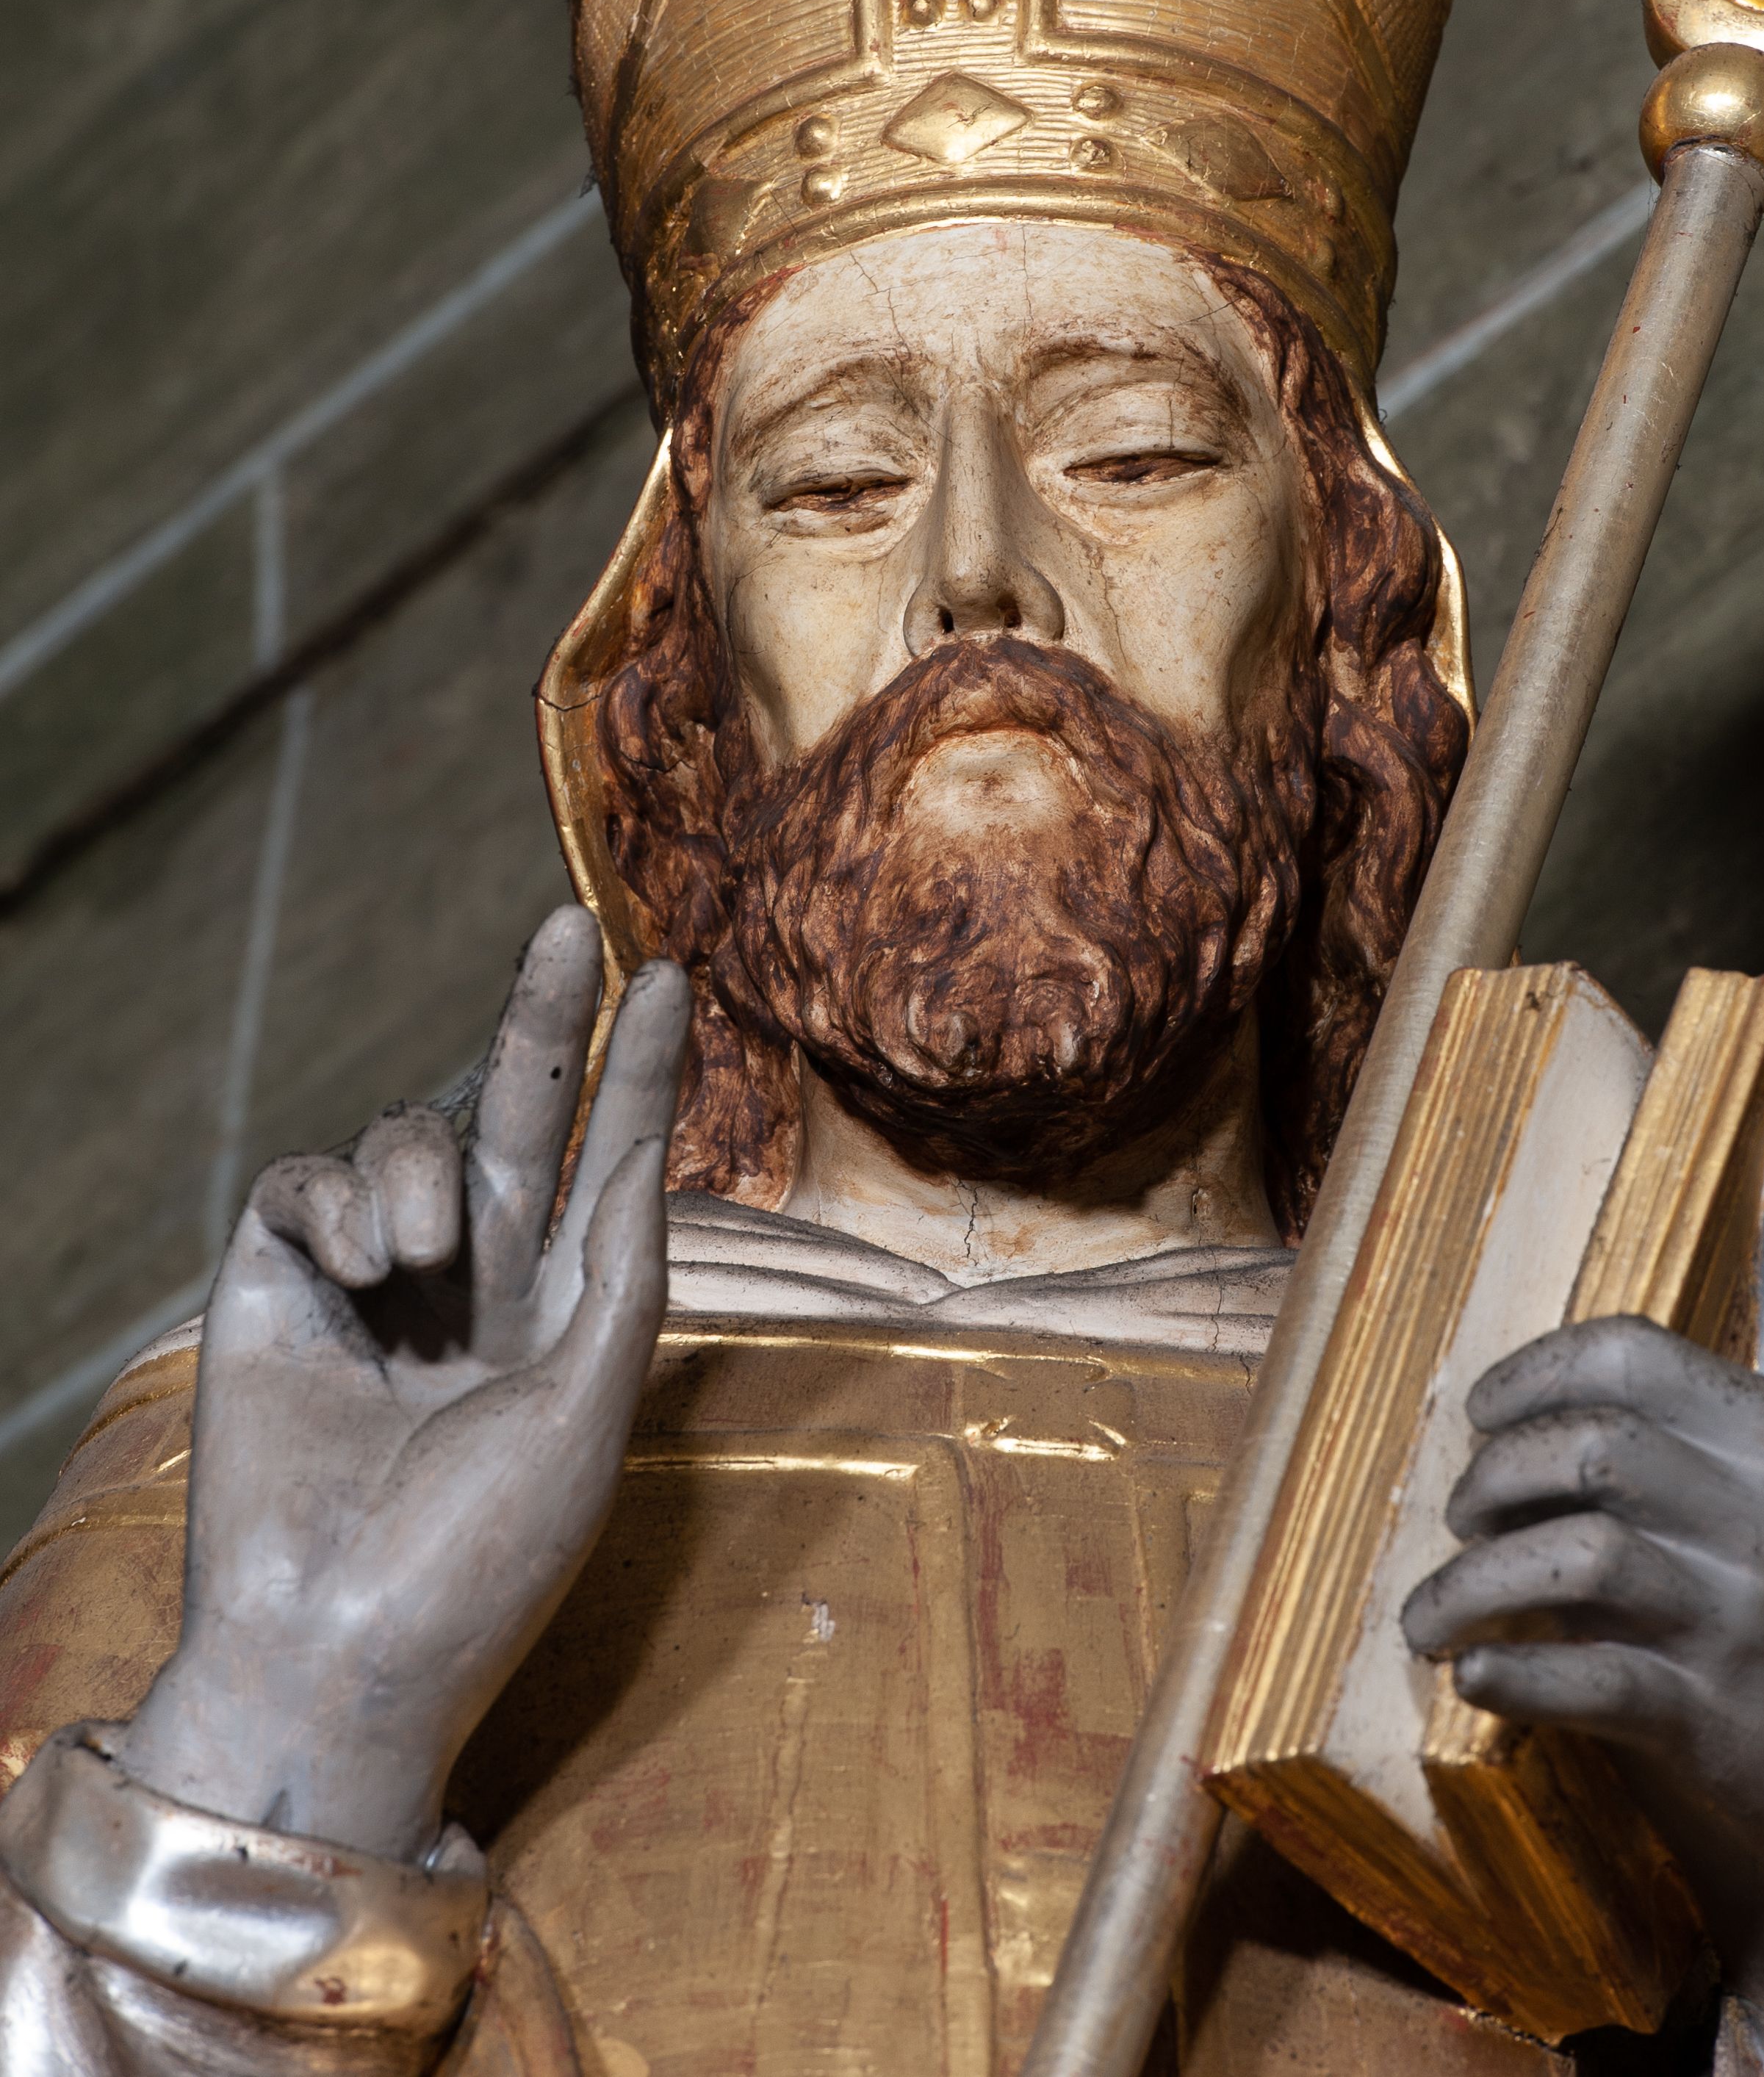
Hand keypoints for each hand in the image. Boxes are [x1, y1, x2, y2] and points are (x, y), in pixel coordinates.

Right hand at [119, 908, 687, 1863]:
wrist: (339, 1651)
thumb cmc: (483, 1557)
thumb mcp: (590, 1410)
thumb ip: (620, 1273)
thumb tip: (648, 1153)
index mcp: (564, 1314)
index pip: (611, 1162)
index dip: (642, 1072)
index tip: (672, 977)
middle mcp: (476, 1283)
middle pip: (516, 1114)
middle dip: (544, 1018)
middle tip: (573, 924)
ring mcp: (375, 1282)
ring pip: (408, 1138)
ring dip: (421, 1168)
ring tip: (417, 1255)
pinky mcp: (279, 1286)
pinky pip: (307, 1181)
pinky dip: (339, 1201)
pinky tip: (361, 1267)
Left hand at [1403, 1105, 1763, 2043]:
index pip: (1626, 1357)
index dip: (1527, 1378)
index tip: (1479, 1417)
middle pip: (1583, 1453)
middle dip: (1488, 1482)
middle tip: (1459, 1521)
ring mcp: (1746, 1623)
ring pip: (1569, 1562)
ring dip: (1469, 1588)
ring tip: (1434, 1613)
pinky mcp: (1716, 1728)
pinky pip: (1586, 1682)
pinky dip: (1511, 1677)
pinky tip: (1477, 1680)